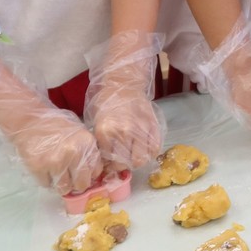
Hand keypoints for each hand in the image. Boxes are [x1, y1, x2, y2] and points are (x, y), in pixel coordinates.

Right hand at [0, 61, 102, 194]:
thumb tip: (94, 175)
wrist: (30, 120)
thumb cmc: (57, 126)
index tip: (83, 174)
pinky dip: (46, 180)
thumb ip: (88, 152)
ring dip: (61, 184)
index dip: (90, 175)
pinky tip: (45, 169)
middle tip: (70, 178)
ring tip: (56, 172)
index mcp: (87, 143)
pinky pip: (47, 185)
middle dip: (76, 183)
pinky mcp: (39, 168)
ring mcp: (56, 161)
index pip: (96, 171)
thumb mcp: (80, 134)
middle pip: (81, 184)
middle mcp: (74, 153)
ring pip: (64, 188)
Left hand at [84, 31, 164, 173]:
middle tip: (121, 160)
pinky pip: (155, 148)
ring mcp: (141, 128)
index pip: (109, 161)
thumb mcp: (96, 123)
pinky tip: (144, 149)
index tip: (109, 163)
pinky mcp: (153, 125)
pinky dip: (150, 153)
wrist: (123, 84)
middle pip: (126, 162)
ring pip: (142, 158)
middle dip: (122, 165)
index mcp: (106, 130)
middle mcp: (124, 131)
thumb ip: (102, 144)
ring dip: (137, 160)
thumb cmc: (106, 103)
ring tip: (133, 155)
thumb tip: (106, 164)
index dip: (109, 165)